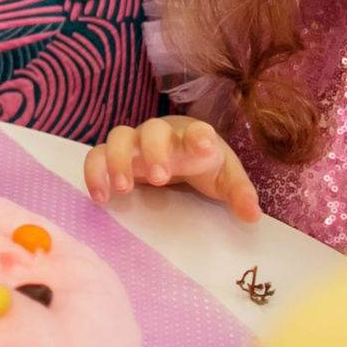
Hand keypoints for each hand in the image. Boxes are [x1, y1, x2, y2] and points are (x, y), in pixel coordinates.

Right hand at [83, 117, 259, 221]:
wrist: (180, 154)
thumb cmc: (204, 165)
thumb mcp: (226, 179)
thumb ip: (240, 193)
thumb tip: (252, 216)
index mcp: (194, 138)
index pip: (197, 130)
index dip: (200, 136)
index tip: (205, 146)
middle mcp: (162, 135)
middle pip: (152, 130)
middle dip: (154, 151)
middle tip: (159, 178)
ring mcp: (135, 143)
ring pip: (119, 137)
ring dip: (119, 160)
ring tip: (123, 189)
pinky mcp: (114, 156)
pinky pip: (96, 156)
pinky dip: (94, 172)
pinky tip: (100, 197)